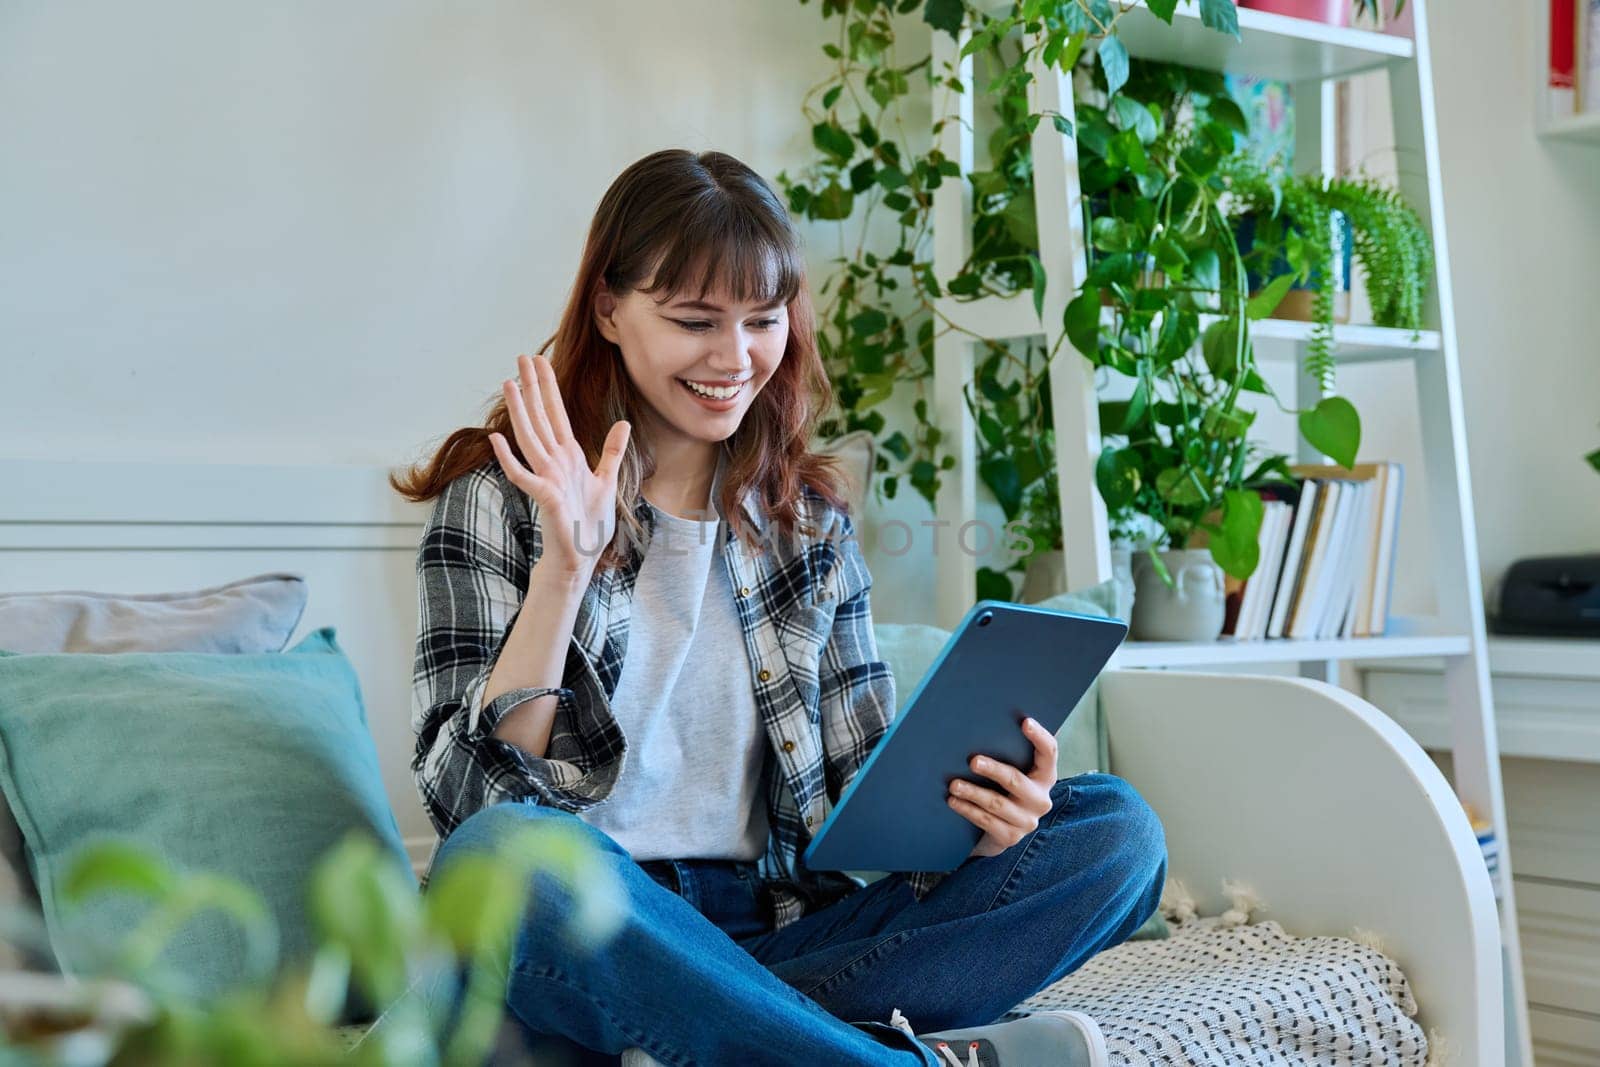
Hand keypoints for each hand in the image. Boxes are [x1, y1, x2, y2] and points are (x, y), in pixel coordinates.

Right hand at [489, 353, 630, 581]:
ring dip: (519, 411)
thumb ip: (612, 451)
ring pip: (530, 437)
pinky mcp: (544, 497)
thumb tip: (622, 424)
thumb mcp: (607, 480)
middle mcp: (554, 462)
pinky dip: (508, 458)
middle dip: (533, 387)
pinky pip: (522, 475)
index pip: (556, 414)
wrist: (582, 558)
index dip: (548, 387)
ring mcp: (547, 478)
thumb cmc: (589, 525)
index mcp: (569, 456)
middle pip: (541, 417)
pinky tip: (496, 439)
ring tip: (509, 383)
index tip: (541, 360)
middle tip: (521, 356)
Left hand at [946, 717, 1057, 859]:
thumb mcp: (1013, 772)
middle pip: (1016, 781)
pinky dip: (967, 810)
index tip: (1024, 721)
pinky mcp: (1010, 837)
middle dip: (993, 770)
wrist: (1001, 831)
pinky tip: (953, 801)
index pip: (1050, 753)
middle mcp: (1040, 800)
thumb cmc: (1005, 790)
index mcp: (1045, 776)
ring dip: (972, 793)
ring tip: (953, 784)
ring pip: (996, 803)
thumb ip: (1010, 751)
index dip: (1040, 737)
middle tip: (973, 761)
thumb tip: (986, 721)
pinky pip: (986, 821)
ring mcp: (1027, 821)